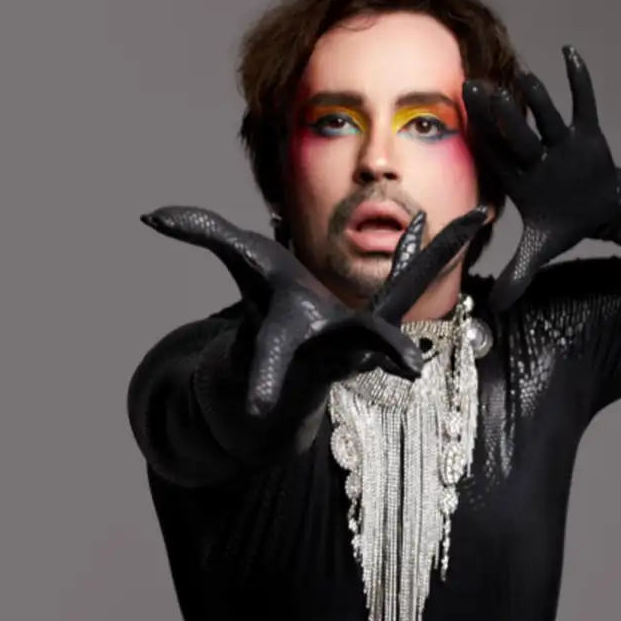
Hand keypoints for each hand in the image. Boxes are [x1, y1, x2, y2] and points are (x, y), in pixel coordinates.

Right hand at [140, 205, 489, 415]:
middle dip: (382, 351)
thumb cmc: (266, 318)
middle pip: (360, 345)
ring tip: (471, 221)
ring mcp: (365, 336)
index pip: (265, 356)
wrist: (298, 365)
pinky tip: (468, 219)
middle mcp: (332, 346)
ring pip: (405, 301)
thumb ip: (200, 238)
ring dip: (433, 263)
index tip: (258, 406)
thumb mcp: (235, 275)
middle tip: (410, 367)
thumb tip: (149, 213)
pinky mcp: (385, 319)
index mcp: (286, 341)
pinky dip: (432, 250)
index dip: (257, 377)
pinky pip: (413, 280)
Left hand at [463, 45, 620, 311]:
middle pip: (515, 131)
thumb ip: (517, 273)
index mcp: (520, 177)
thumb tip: (499, 305)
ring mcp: (562, 143)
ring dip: (536, 98)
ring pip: (547, 116)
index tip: (458, 122)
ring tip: (522, 75)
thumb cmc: (563, 222)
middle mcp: (536, 155)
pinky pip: (584, 103)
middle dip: (497, 113)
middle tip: (474, 88)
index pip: (495, 155)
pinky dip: (579, 80)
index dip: (478, 139)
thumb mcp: (539, 250)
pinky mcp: (589, 134)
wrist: (599, 210)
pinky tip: (569, 54)